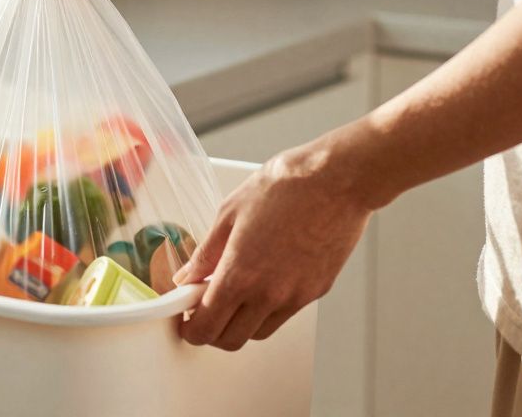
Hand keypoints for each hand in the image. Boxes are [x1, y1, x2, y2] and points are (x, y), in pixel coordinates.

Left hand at [173, 148, 372, 350]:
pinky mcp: (316, 292)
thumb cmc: (285, 187)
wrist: (335, 181)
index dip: (190, 329)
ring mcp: (295, 297)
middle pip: (231, 340)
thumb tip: (188, 276)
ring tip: (233, 294)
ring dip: (240, 324)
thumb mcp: (229, 213)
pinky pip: (284, 315)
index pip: (206, 327)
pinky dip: (267, 310)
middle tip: (204, 309)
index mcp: (240, 274)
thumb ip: (205, 253)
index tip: (185, 319)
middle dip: (211, 332)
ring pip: (259, 333)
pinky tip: (262, 282)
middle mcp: (268, 294)